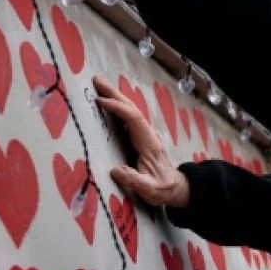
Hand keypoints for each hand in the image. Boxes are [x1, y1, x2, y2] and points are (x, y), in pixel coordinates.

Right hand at [92, 76, 189, 207]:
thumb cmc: (161, 189)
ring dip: (115, 97)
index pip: (134, 119)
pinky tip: (106, 102)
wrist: (174, 188)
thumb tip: (116, 171)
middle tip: (96, 80)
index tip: (101, 102)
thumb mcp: (149, 190)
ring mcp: (144, 135)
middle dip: (114, 94)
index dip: (118, 108)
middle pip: (131, 108)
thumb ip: (135, 181)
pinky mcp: (140, 138)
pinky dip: (116, 107)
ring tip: (98, 85)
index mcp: (149, 143)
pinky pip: (127, 118)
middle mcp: (148, 134)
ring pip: (130, 110)